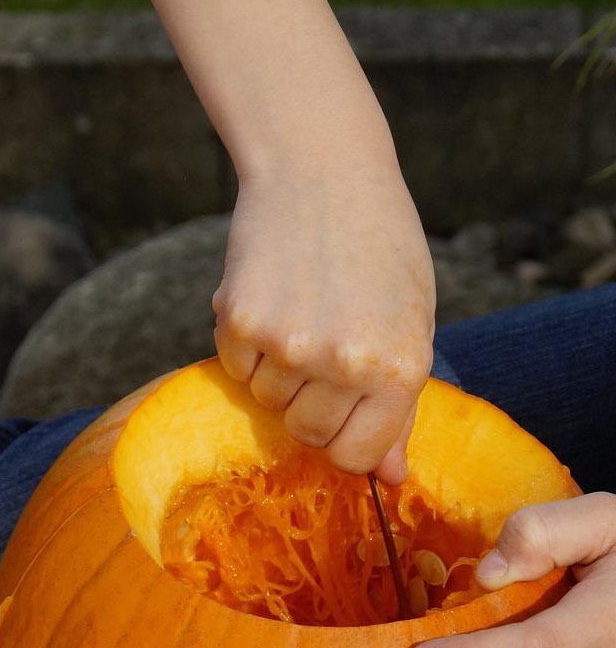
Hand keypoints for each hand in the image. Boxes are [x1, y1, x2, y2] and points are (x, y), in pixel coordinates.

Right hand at [213, 147, 434, 482]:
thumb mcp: (411, 325)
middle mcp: (344, 363)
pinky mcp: (241, 320)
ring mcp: (289, 343)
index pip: (356, 458)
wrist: (323, 168)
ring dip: (279, 371)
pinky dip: (248, 346)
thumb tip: (388, 478)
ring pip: (268, 402)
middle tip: (323, 352)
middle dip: (312, 406)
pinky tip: (273, 299)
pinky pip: (236, 369)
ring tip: (302, 312)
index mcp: (399, 369)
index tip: (346, 416)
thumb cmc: (380, 249)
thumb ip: (399, 406)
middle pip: (307, 434)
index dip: (347, 441)